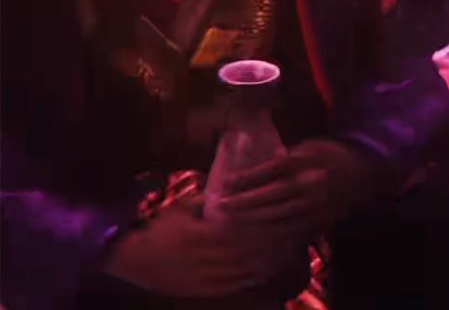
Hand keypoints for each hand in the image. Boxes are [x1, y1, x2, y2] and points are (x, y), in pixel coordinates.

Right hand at [101, 196, 291, 296]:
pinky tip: (259, 276)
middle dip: (267, 247)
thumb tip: (229, 193)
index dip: (260, 228)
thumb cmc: (152, 228)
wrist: (124, 257)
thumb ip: (204, 203)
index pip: (239, 231)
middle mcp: (201, 256)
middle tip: (289, 240)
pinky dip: (244, 282)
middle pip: (243, 252)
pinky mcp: (194, 289)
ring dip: (261, 266)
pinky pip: (224, 287)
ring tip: (282, 258)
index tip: (279, 221)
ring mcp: (198, 275)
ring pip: (237, 272)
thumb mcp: (179, 210)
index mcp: (198, 233)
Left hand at [220, 139, 377, 239]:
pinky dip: (274, 232)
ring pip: (280, 214)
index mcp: (307, 161)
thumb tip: (258, 165)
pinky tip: (257, 234)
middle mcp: (310, 183)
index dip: (247, 178)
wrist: (367, 175)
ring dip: (254, 219)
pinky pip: (294, 228)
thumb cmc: (334, 156)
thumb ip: (287, 157)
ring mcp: (316, 203)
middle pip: (272, 194)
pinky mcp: (321, 219)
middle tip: (223, 207)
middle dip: (245, 202)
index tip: (227, 184)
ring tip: (234, 221)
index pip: (271, 169)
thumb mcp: (312, 147)